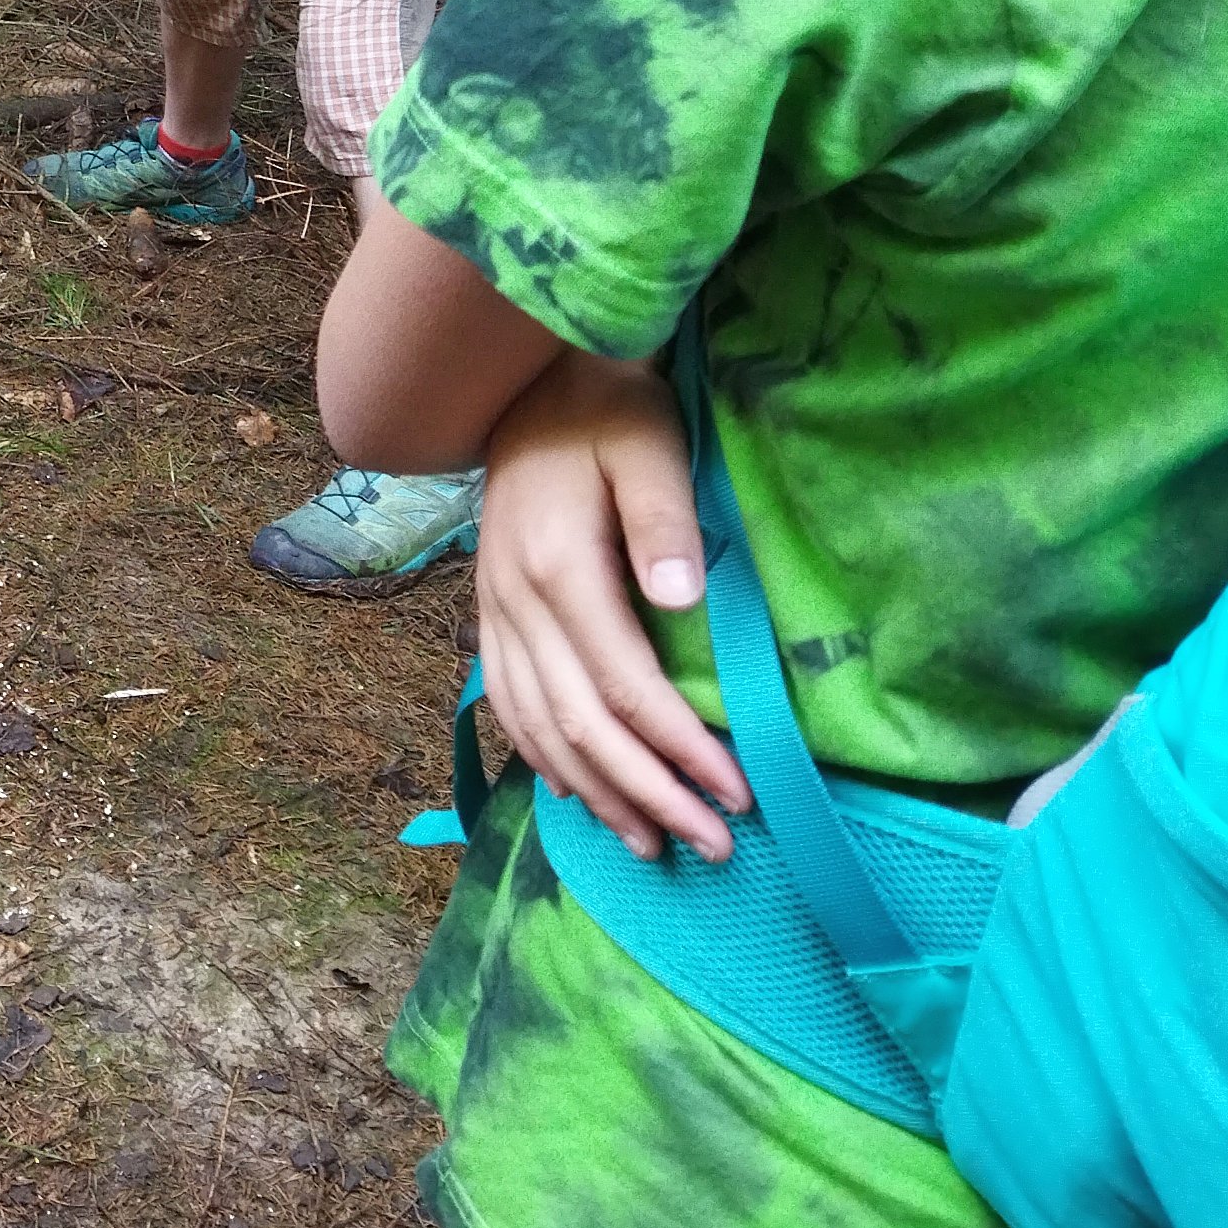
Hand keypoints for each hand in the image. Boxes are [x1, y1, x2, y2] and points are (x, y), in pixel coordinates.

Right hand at [474, 350, 748, 860]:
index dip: (681, 751)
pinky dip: (541, 757)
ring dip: (596, 793)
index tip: (736, 796)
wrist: (519, 379)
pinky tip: (575, 792)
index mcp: (558, 567)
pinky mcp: (491, 610)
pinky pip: (506, 703)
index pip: (625, 688)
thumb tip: (684, 603)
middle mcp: (515, 602)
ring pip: (538, 728)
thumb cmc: (602, 406)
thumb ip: (662, 521)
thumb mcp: (646, 444)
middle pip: (582, 726)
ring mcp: (495, 609)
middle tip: (712, 847)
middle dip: (649, 794)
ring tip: (650, 845)